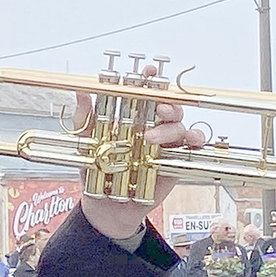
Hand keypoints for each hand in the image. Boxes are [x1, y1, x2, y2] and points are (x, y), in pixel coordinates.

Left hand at [76, 68, 205, 238]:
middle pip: (168, 105)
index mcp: (132, 115)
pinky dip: (195, 140)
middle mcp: (152, 125)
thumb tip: (80, 93)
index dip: (149, 79)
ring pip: (179, 125)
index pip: (145, 91)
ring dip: (170, 127)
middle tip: (158, 108)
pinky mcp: (176, 160)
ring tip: (152, 138)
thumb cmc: (97, 169)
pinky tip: (190, 141)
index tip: (149, 72)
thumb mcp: (86, 142)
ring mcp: (166, 143)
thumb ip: (85, 118)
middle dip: (167, 102)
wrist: (106, 204)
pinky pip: (192, 147)